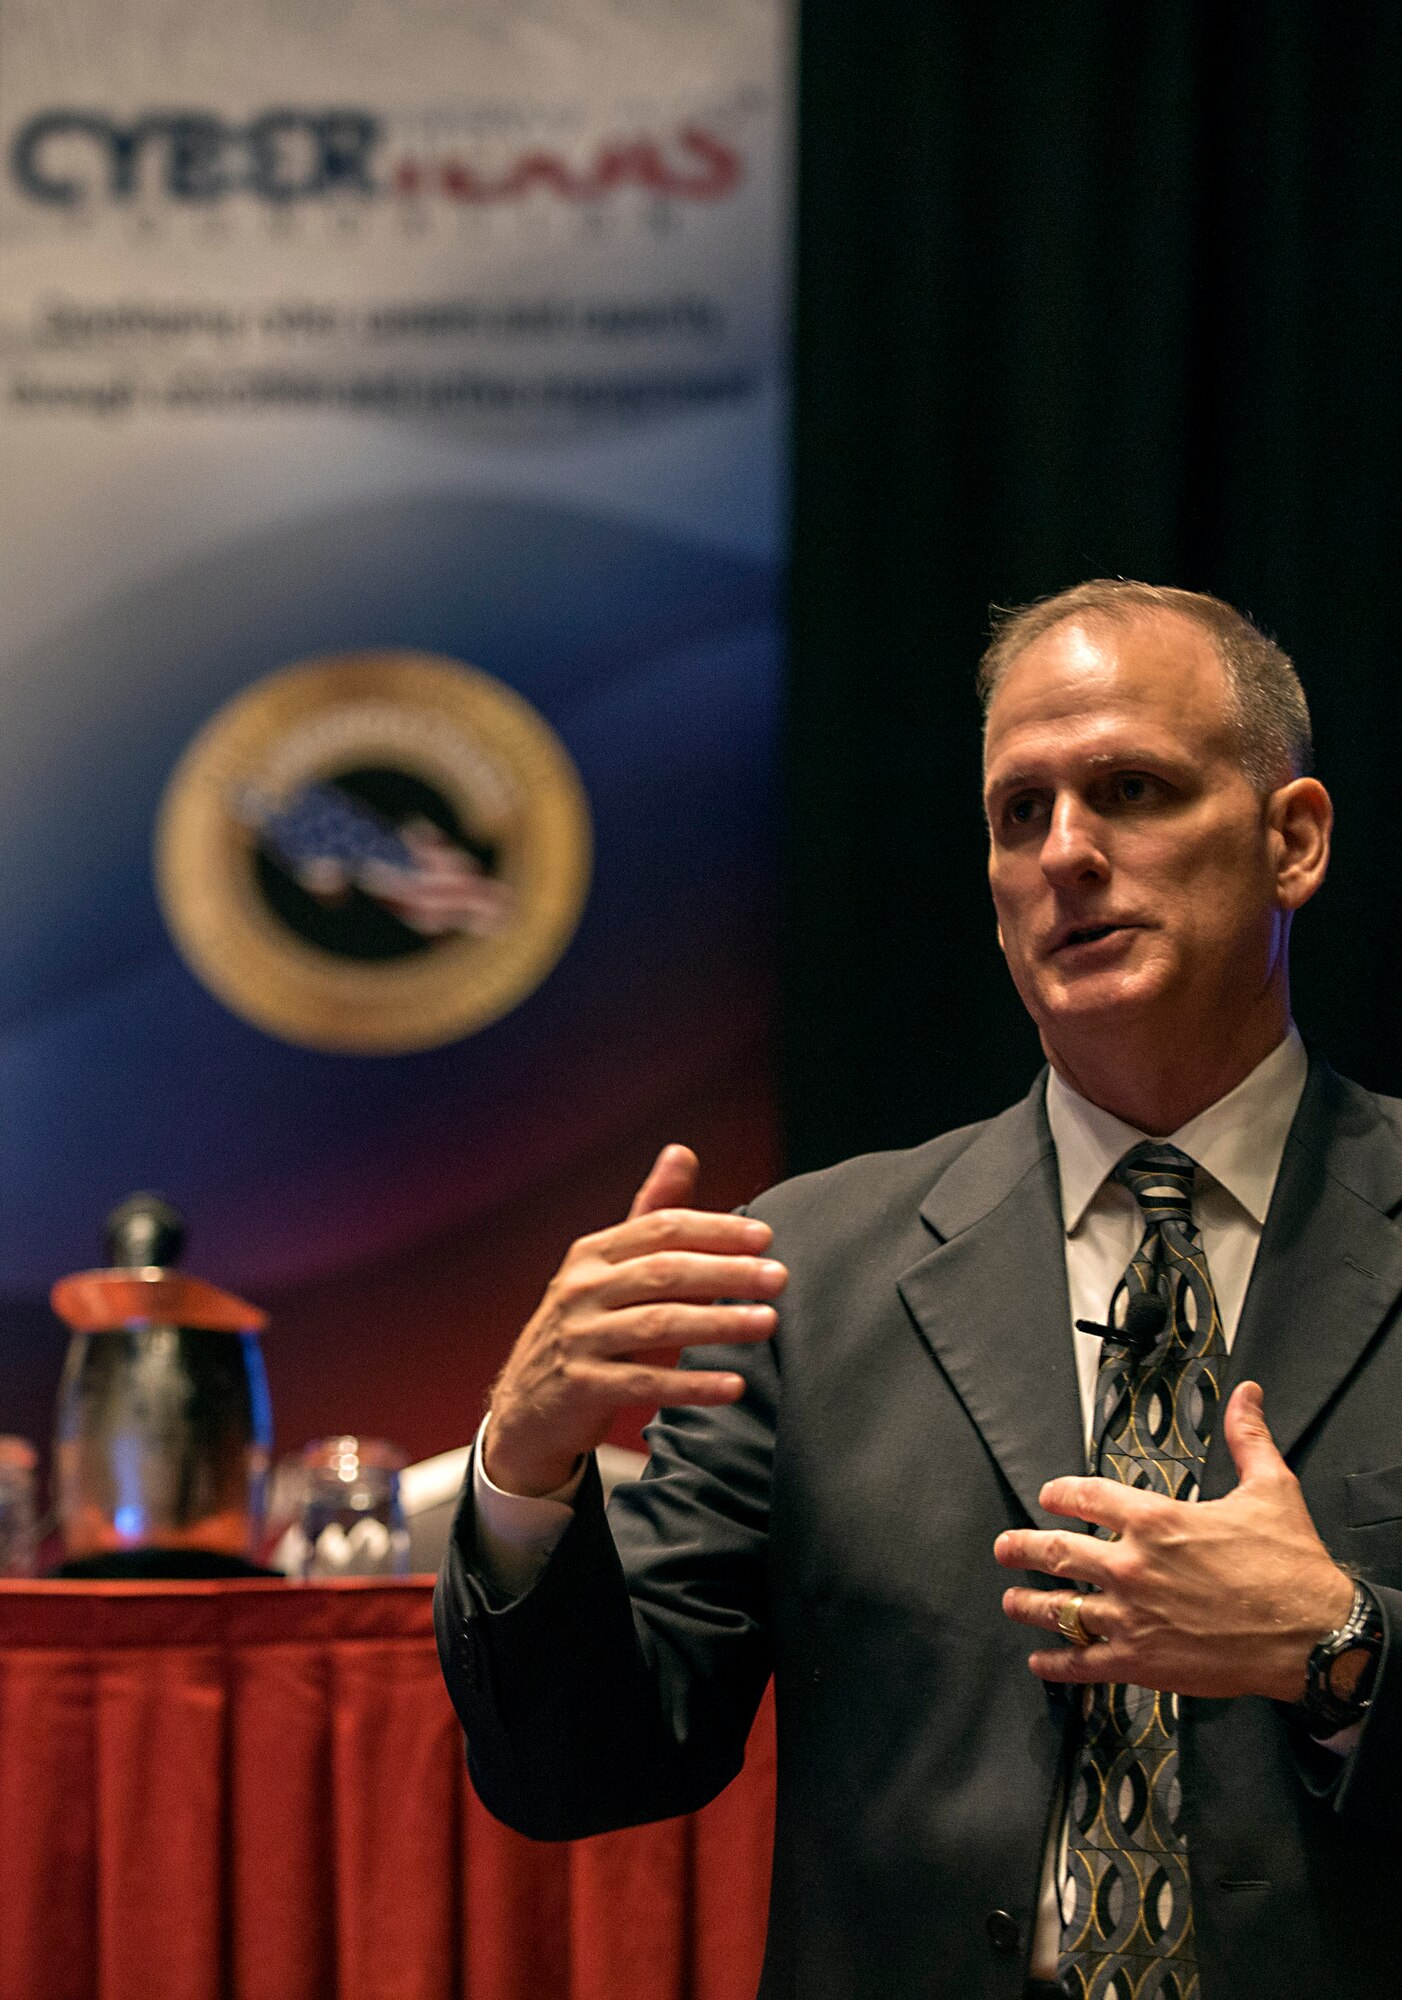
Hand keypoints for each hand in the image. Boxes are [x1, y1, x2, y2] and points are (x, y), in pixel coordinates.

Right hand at [484, 1145, 786, 1497]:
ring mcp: (578, 1338)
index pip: (661, 1229)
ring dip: (719, 1323)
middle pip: (664, 1272)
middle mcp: (581, 1289)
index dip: (715, 1230)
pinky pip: (644, 1384)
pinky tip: (732, 1384)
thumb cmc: (589, 1327)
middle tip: (779, 1278)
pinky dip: (692, 1385)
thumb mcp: (611, 1269)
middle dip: (727, 1272)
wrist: (528, 1405)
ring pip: (658, 1324)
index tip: (765, 1237)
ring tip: (768, 1322)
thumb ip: (651, 1216)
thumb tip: (682, 1152)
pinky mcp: (581, 1387)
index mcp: (593, 1253)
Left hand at [995, 1381, 1355, 1700]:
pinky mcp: (1141, 1662)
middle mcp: (1132, 1565)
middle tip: (1004, 1547)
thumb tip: (1247, 1396)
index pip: (1087, 1495)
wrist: (1313, 1634)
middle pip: (1057, 1551)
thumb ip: (1248, 1438)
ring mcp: (1131, 1616)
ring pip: (1060, 1608)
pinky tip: (1042, 1661)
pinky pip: (1084, 1663)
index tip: (1048, 1495)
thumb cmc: (1291, 1566)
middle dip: (1023, 1547)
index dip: (1061, 1492)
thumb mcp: (1271, 1489)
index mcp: (1156, 1519)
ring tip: (1011, 1600)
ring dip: (1029, 1603)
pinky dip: (1057, 1663)